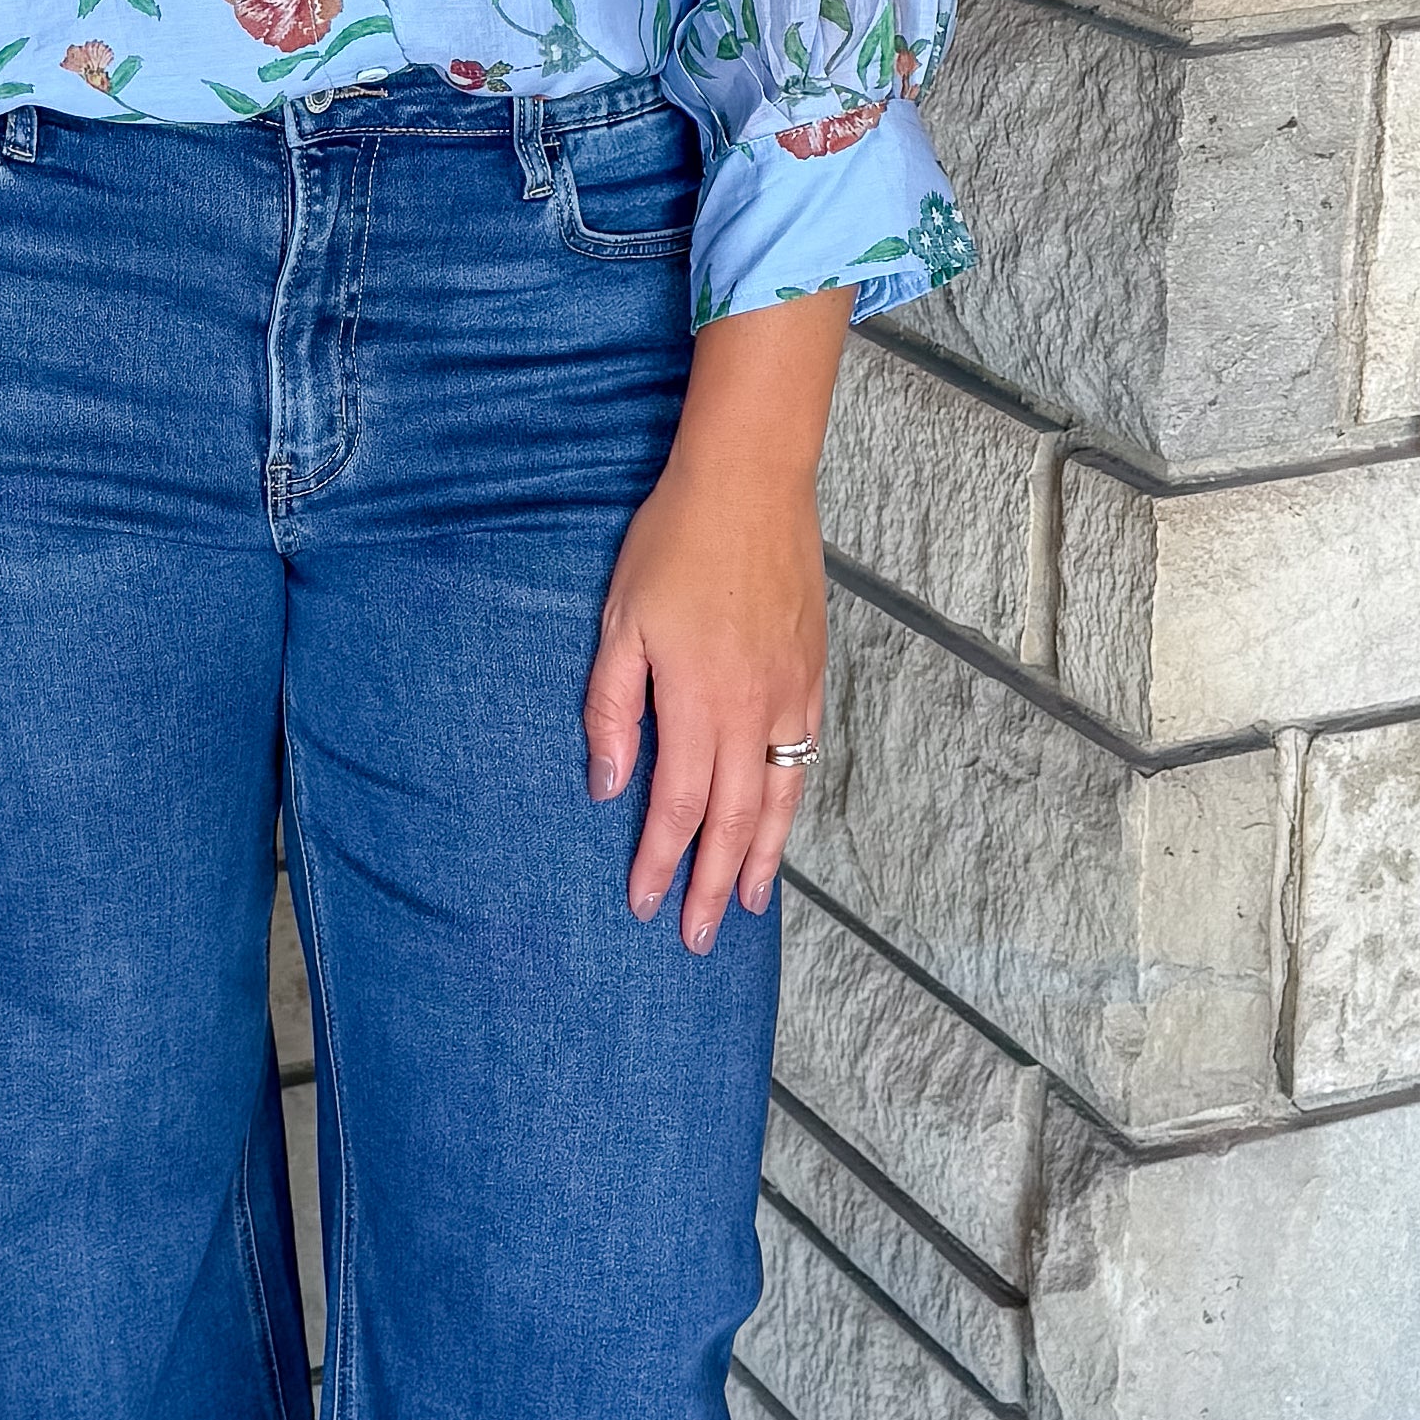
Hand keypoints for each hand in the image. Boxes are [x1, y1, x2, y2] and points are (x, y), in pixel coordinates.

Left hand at [581, 297, 847, 951]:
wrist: (751, 482)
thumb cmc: (673, 543)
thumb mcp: (619, 623)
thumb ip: (611, 710)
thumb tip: (607, 786)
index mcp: (697, 701)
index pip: (678, 807)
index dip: (661, 863)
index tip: (643, 904)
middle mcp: (751, 709)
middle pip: (733, 822)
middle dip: (715, 885)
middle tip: (700, 937)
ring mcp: (789, 693)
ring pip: (779, 799)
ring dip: (763, 859)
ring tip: (751, 904)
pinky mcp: (811, 672)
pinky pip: (803, 756)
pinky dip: (791, 803)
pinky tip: (779, 823)